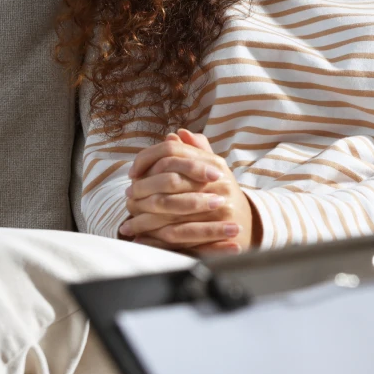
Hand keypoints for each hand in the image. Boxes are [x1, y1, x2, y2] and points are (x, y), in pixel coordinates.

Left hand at [119, 129, 257, 254]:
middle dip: (142, 190)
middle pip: (168, 180)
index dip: (147, 159)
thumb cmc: (221, 194)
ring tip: (128, 221)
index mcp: (212, 162)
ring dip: (143, 217)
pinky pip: (177, 233)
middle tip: (127, 197)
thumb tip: (176, 134)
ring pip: (169, 208)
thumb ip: (195, 150)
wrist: (246, 224)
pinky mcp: (215, 228)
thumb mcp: (212, 168)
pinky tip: (139, 239)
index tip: (132, 173)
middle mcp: (217, 181)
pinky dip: (154, 238)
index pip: (172, 151)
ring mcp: (218, 204)